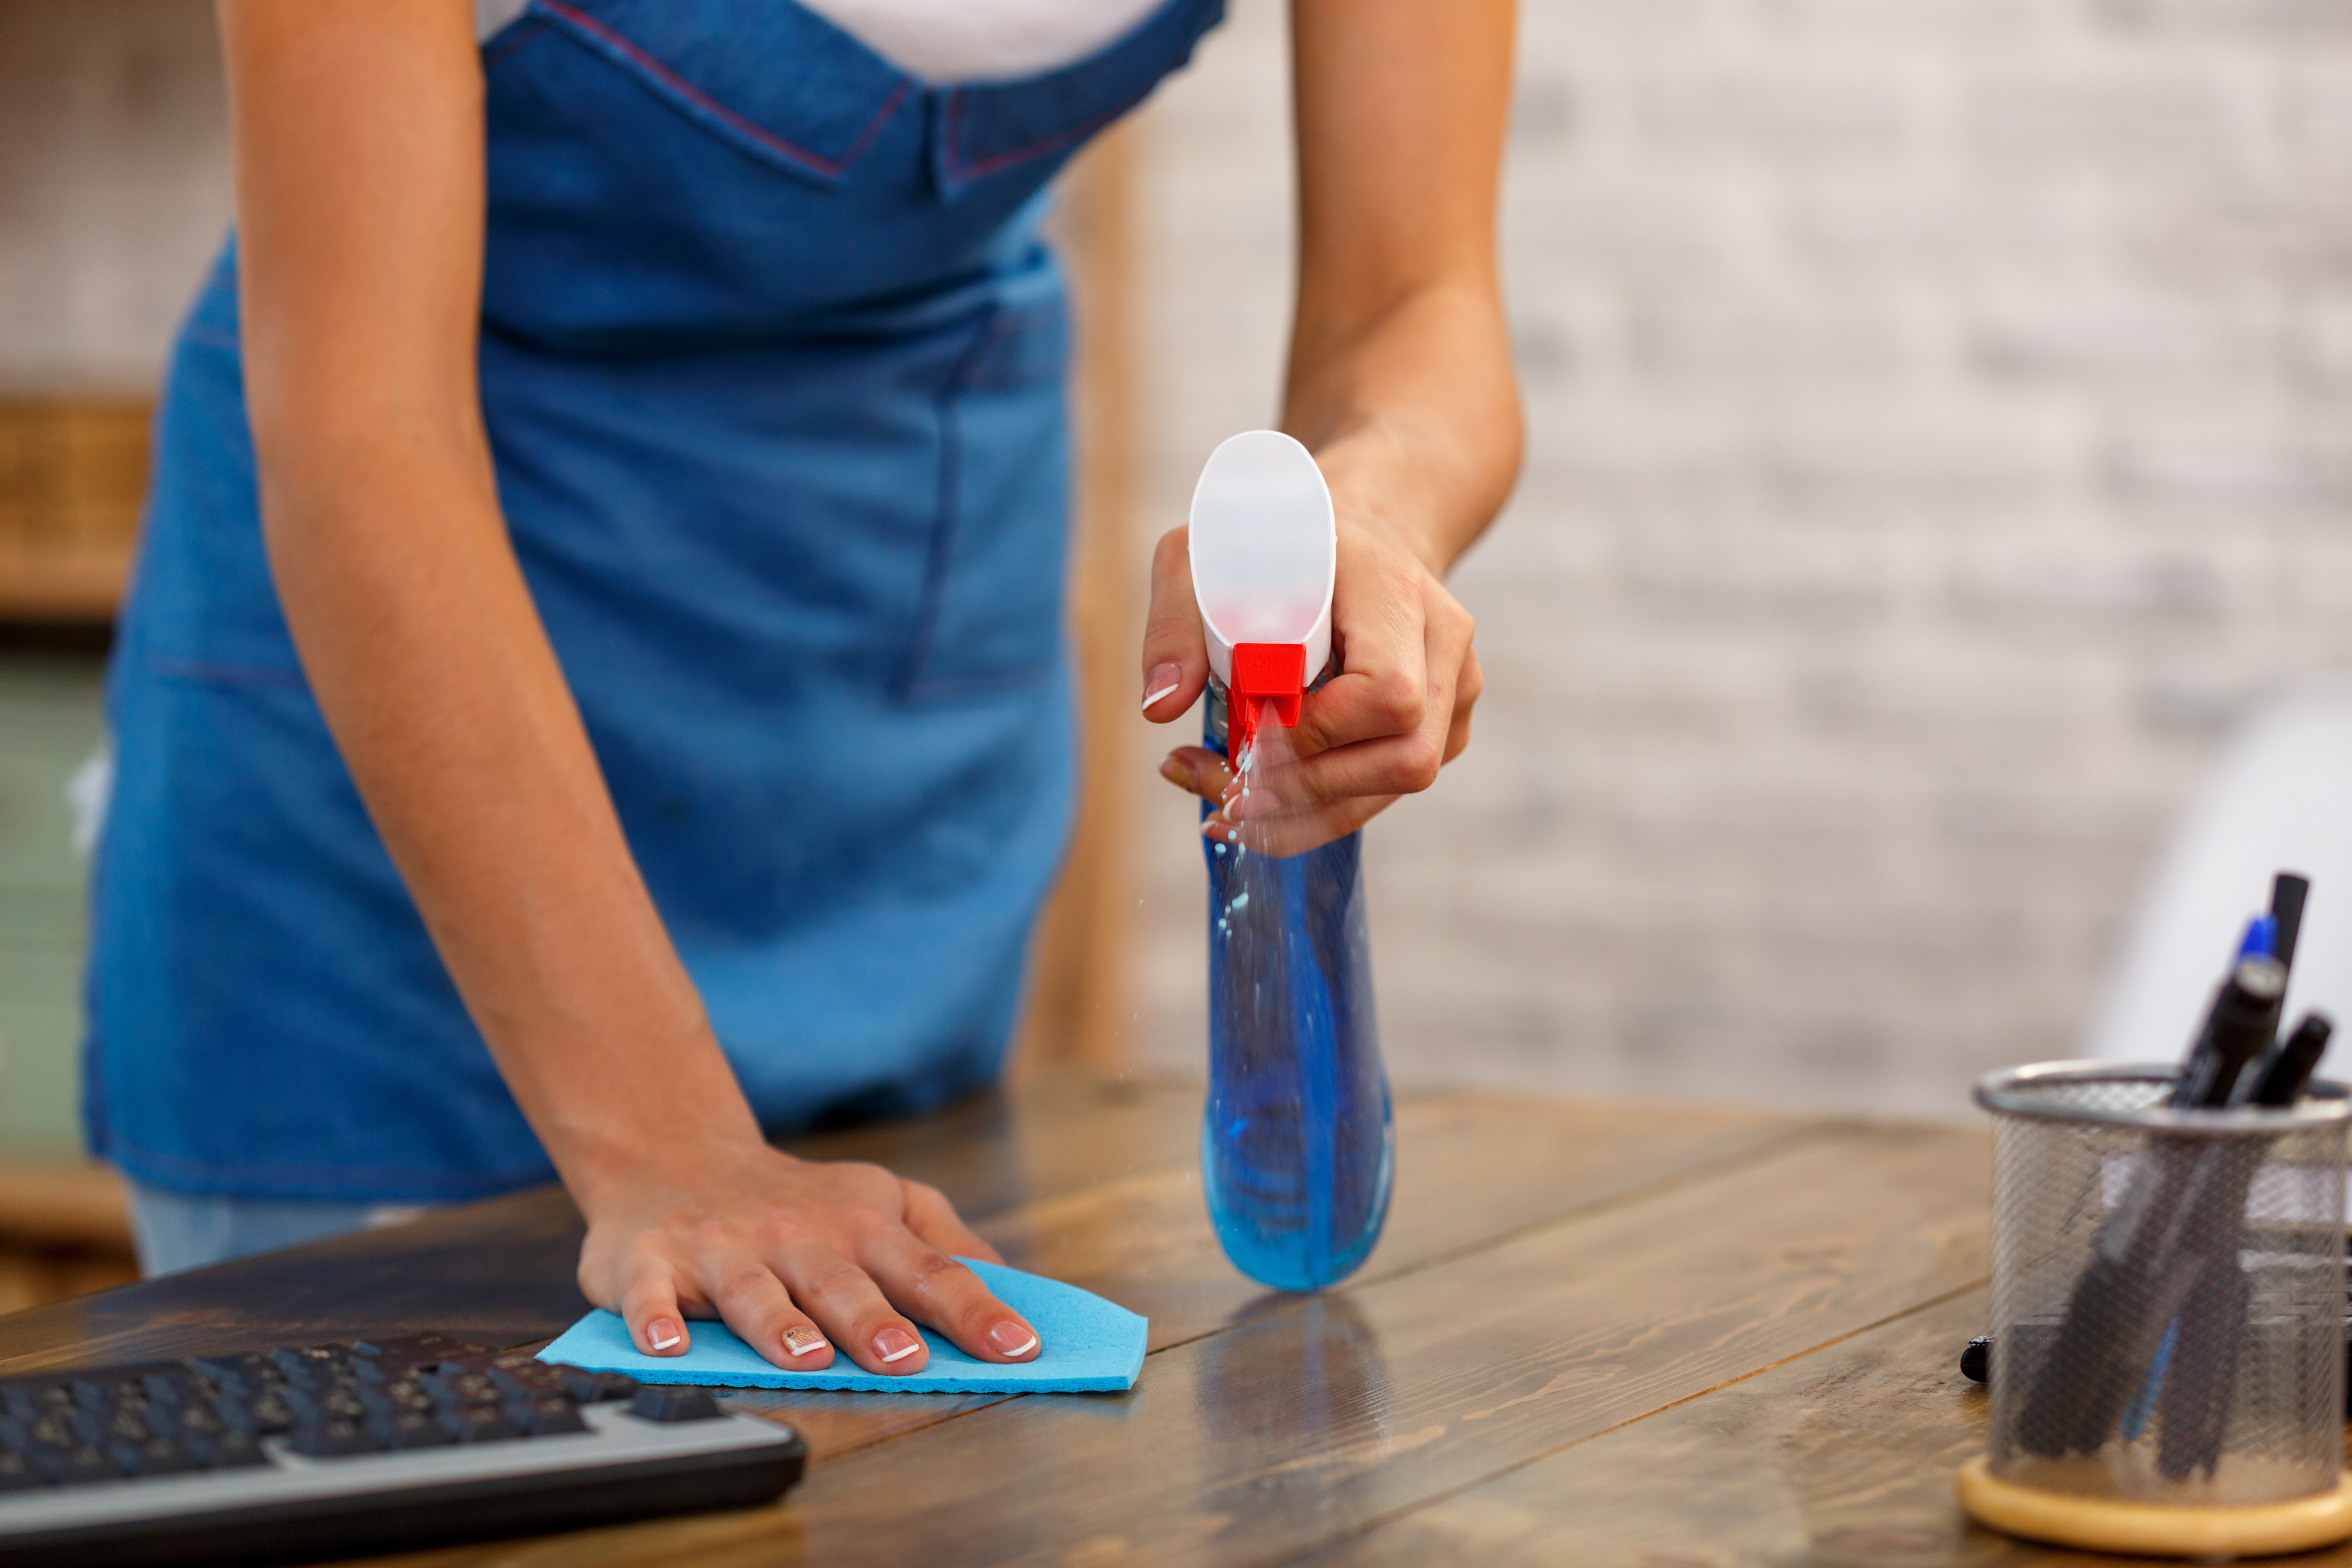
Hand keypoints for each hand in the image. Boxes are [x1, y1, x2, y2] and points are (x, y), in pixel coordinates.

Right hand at [574, 1136, 1040, 1374]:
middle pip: (842, 1283)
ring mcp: (723, 1246)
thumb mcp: (882, 1200)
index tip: (1017, 1348)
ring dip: (780, 1325)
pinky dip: (656, 1317)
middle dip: (875, 1322)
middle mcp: (796, 1234)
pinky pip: (652, 1291)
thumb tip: (1009, 1285)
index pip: (928, 1270)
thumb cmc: (797, 1199)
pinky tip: (666, 1345)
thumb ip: (946, 1240)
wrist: (677, 1153)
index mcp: (861, 1226)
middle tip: (908, 1358)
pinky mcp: (652, 1258)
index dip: (975, 1310)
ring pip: (754, 1290)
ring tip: (807, 1358)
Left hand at [1140, 510, 1480, 855]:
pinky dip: (1315, 811)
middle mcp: (1442, 643)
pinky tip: (1254, 798)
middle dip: (1303, 790)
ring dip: (1301, 812)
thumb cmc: (1275, 542)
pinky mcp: (1443, 729)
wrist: (1352, 532)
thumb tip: (1160, 706)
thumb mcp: (1204, 554)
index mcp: (1395, 590)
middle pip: (1405, 758)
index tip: (1246, 727)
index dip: (1317, 731)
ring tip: (1219, 797)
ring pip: (1395, 787)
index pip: (1388, 692)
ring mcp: (1453, 692)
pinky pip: (1384, 791)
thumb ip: (1175, 621)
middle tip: (1215, 787)